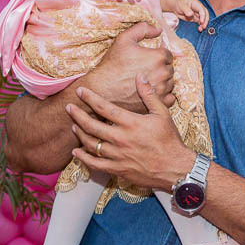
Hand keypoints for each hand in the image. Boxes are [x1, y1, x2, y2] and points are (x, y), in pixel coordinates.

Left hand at [68, 78, 192, 190]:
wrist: (175, 168)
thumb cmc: (169, 140)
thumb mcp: (162, 114)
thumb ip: (149, 94)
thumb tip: (140, 76)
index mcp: (131, 123)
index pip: (104, 108)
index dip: (90, 98)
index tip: (80, 91)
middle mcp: (121, 139)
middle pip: (91, 125)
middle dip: (77, 115)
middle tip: (69, 107)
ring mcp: (117, 156)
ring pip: (91, 144)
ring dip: (80, 133)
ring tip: (74, 125)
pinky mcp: (117, 169)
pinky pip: (95, 164)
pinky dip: (83, 157)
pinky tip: (77, 151)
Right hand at [84, 22, 175, 111]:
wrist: (102, 89)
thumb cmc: (113, 64)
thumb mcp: (124, 39)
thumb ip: (143, 29)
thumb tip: (158, 29)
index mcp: (158, 57)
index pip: (168, 55)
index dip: (159, 55)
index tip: (149, 59)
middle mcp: (163, 74)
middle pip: (170, 69)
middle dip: (161, 68)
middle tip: (147, 70)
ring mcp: (161, 90)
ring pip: (170, 83)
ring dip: (163, 81)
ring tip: (148, 81)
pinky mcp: (157, 103)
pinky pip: (170, 98)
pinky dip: (164, 95)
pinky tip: (153, 92)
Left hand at [170, 0, 208, 30]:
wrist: (176, 7)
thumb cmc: (179, 4)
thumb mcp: (181, 6)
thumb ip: (186, 10)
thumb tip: (191, 14)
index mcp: (196, 3)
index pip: (202, 10)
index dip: (203, 15)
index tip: (201, 21)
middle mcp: (199, 8)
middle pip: (205, 14)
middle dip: (205, 20)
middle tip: (203, 26)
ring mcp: (198, 14)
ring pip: (203, 19)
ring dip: (203, 24)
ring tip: (201, 29)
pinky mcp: (196, 18)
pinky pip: (200, 22)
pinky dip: (200, 26)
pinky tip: (199, 29)